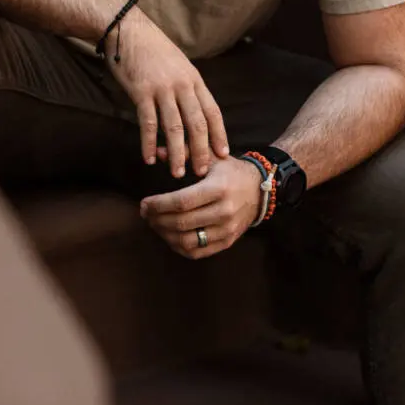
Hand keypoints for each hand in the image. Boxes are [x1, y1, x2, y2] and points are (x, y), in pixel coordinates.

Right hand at [108, 9, 228, 178]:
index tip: (223, 154)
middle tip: (202, 171)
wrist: (127, 29)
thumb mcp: (178, 64)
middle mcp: (182, 85)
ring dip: (177, 153)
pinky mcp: (142, 91)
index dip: (219, 134)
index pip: (212, 111)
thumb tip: (192, 110)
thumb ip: (186, 86)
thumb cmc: (152, 48)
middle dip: (201, 150)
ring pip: (174, 127)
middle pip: (197, 124)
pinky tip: (149, 158)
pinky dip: (149, 143)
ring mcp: (162, 88)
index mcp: (194, 79)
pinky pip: (148, 122)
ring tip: (178, 173)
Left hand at [139, 156, 262, 257]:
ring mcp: (227, 229)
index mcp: (219, 188)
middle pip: (182, 223)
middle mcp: (224, 211)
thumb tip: (160, 152)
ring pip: (187, 241)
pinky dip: (178, 247)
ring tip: (155, 224)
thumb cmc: (232, 171)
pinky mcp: (227, 242)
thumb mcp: (214, 156)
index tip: (144, 203)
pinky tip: (169, 235)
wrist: (260, 190)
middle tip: (145, 213)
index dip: (158, 205)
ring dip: (165, 235)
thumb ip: (187, 152)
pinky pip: (197, 252)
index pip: (182, 202)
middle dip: (157, 220)